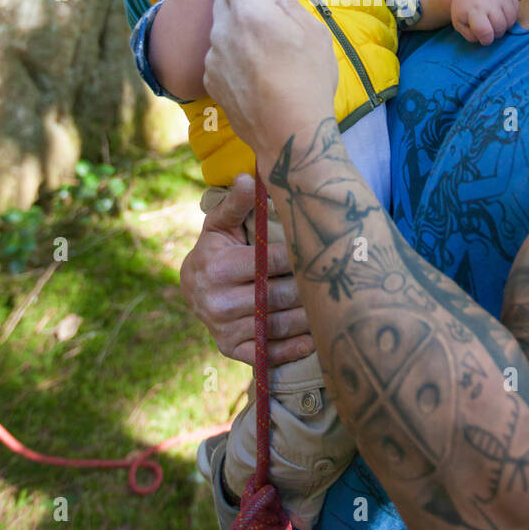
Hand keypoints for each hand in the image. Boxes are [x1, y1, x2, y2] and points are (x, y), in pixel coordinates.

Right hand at [179, 174, 314, 365]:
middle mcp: (217, 301)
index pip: (271, 262)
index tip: (324, 253)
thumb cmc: (215, 249)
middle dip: (308, 289)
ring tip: (333, 308)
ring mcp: (223, 328)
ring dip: (308, 319)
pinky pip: (266, 353)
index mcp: (218, 266)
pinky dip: (293, 349)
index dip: (299, 258)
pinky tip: (315, 340)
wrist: (191, 288)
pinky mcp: (230, 348)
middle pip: (278, 295)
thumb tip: (249, 177)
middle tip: (337, 281)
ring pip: (277, 324)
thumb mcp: (220, 224)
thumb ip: (237, 203)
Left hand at [203, 0, 337, 165]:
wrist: (289, 134)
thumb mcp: (313, 33)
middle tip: (265, 7)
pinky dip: (231, 52)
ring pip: (220, 27)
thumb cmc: (309, 80)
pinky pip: (218, 53)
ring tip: (264, 45)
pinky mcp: (210, 80)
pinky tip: (255, 68)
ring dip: (236, 26)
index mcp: (250, 12)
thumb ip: (287, 1)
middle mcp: (223, 31)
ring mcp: (213, 57)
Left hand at [450, 0, 519, 44]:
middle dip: (495, 33)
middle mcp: (489, 1)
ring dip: (504, 26)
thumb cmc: (464, 10)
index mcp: (474, 9)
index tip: (482, 38)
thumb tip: (486, 38)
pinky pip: (516, 13)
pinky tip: (500, 14)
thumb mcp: (460, 24)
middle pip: (500, 27)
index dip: (485, 40)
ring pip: (510, 21)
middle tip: (488, 28)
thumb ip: (471, 36)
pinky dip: (510, 18)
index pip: (485, 32)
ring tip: (494, 21)